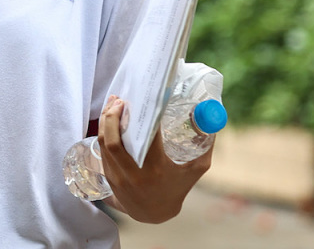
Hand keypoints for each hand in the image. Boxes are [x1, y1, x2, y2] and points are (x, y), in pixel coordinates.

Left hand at [98, 94, 210, 222]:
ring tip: (113, 103)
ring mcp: (118, 175)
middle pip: (113, 139)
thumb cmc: (176, 188)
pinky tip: (109, 119)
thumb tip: (211, 118)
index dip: (143, 117)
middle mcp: (133, 173)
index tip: (147, 99)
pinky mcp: (109, 175)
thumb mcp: (195, 170)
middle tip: (120, 99)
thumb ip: (205, 146)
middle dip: (113, 115)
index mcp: (155, 168)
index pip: (145, 138)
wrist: (154, 214)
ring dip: (105, 120)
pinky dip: (104, 132)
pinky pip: (102, 150)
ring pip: (104, 143)